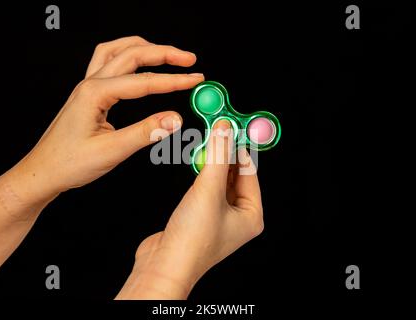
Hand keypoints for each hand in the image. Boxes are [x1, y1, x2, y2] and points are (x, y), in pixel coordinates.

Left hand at [12, 36, 203, 205]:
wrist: (44, 171)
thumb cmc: (69, 163)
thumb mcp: (111, 151)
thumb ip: (145, 132)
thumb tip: (175, 119)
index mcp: (95, 94)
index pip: (144, 82)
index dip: (173, 80)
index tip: (195, 79)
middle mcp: (90, 84)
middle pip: (132, 53)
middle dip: (164, 53)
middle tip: (189, 60)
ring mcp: (88, 86)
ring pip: (118, 51)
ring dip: (145, 48)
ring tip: (168, 54)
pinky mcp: (89, 94)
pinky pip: (108, 62)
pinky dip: (128, 56)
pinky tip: (138, 63)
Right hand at [117, 120, 263, 298]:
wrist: (164, 265)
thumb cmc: (192, 240)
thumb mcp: (209, 190)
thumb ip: (218, 156)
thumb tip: (225, 129)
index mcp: (251, 215)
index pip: (249, 172)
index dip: (239, 148)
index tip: (231, 127)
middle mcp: (238, 218)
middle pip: (235, 176)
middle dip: (225, 154)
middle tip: (217, 131)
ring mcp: (218, 219)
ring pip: (219, 182)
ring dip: (212, 163)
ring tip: (207, 142)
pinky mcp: (200, 218)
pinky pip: (205, 190)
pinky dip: (201, 176)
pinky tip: (196, 164)